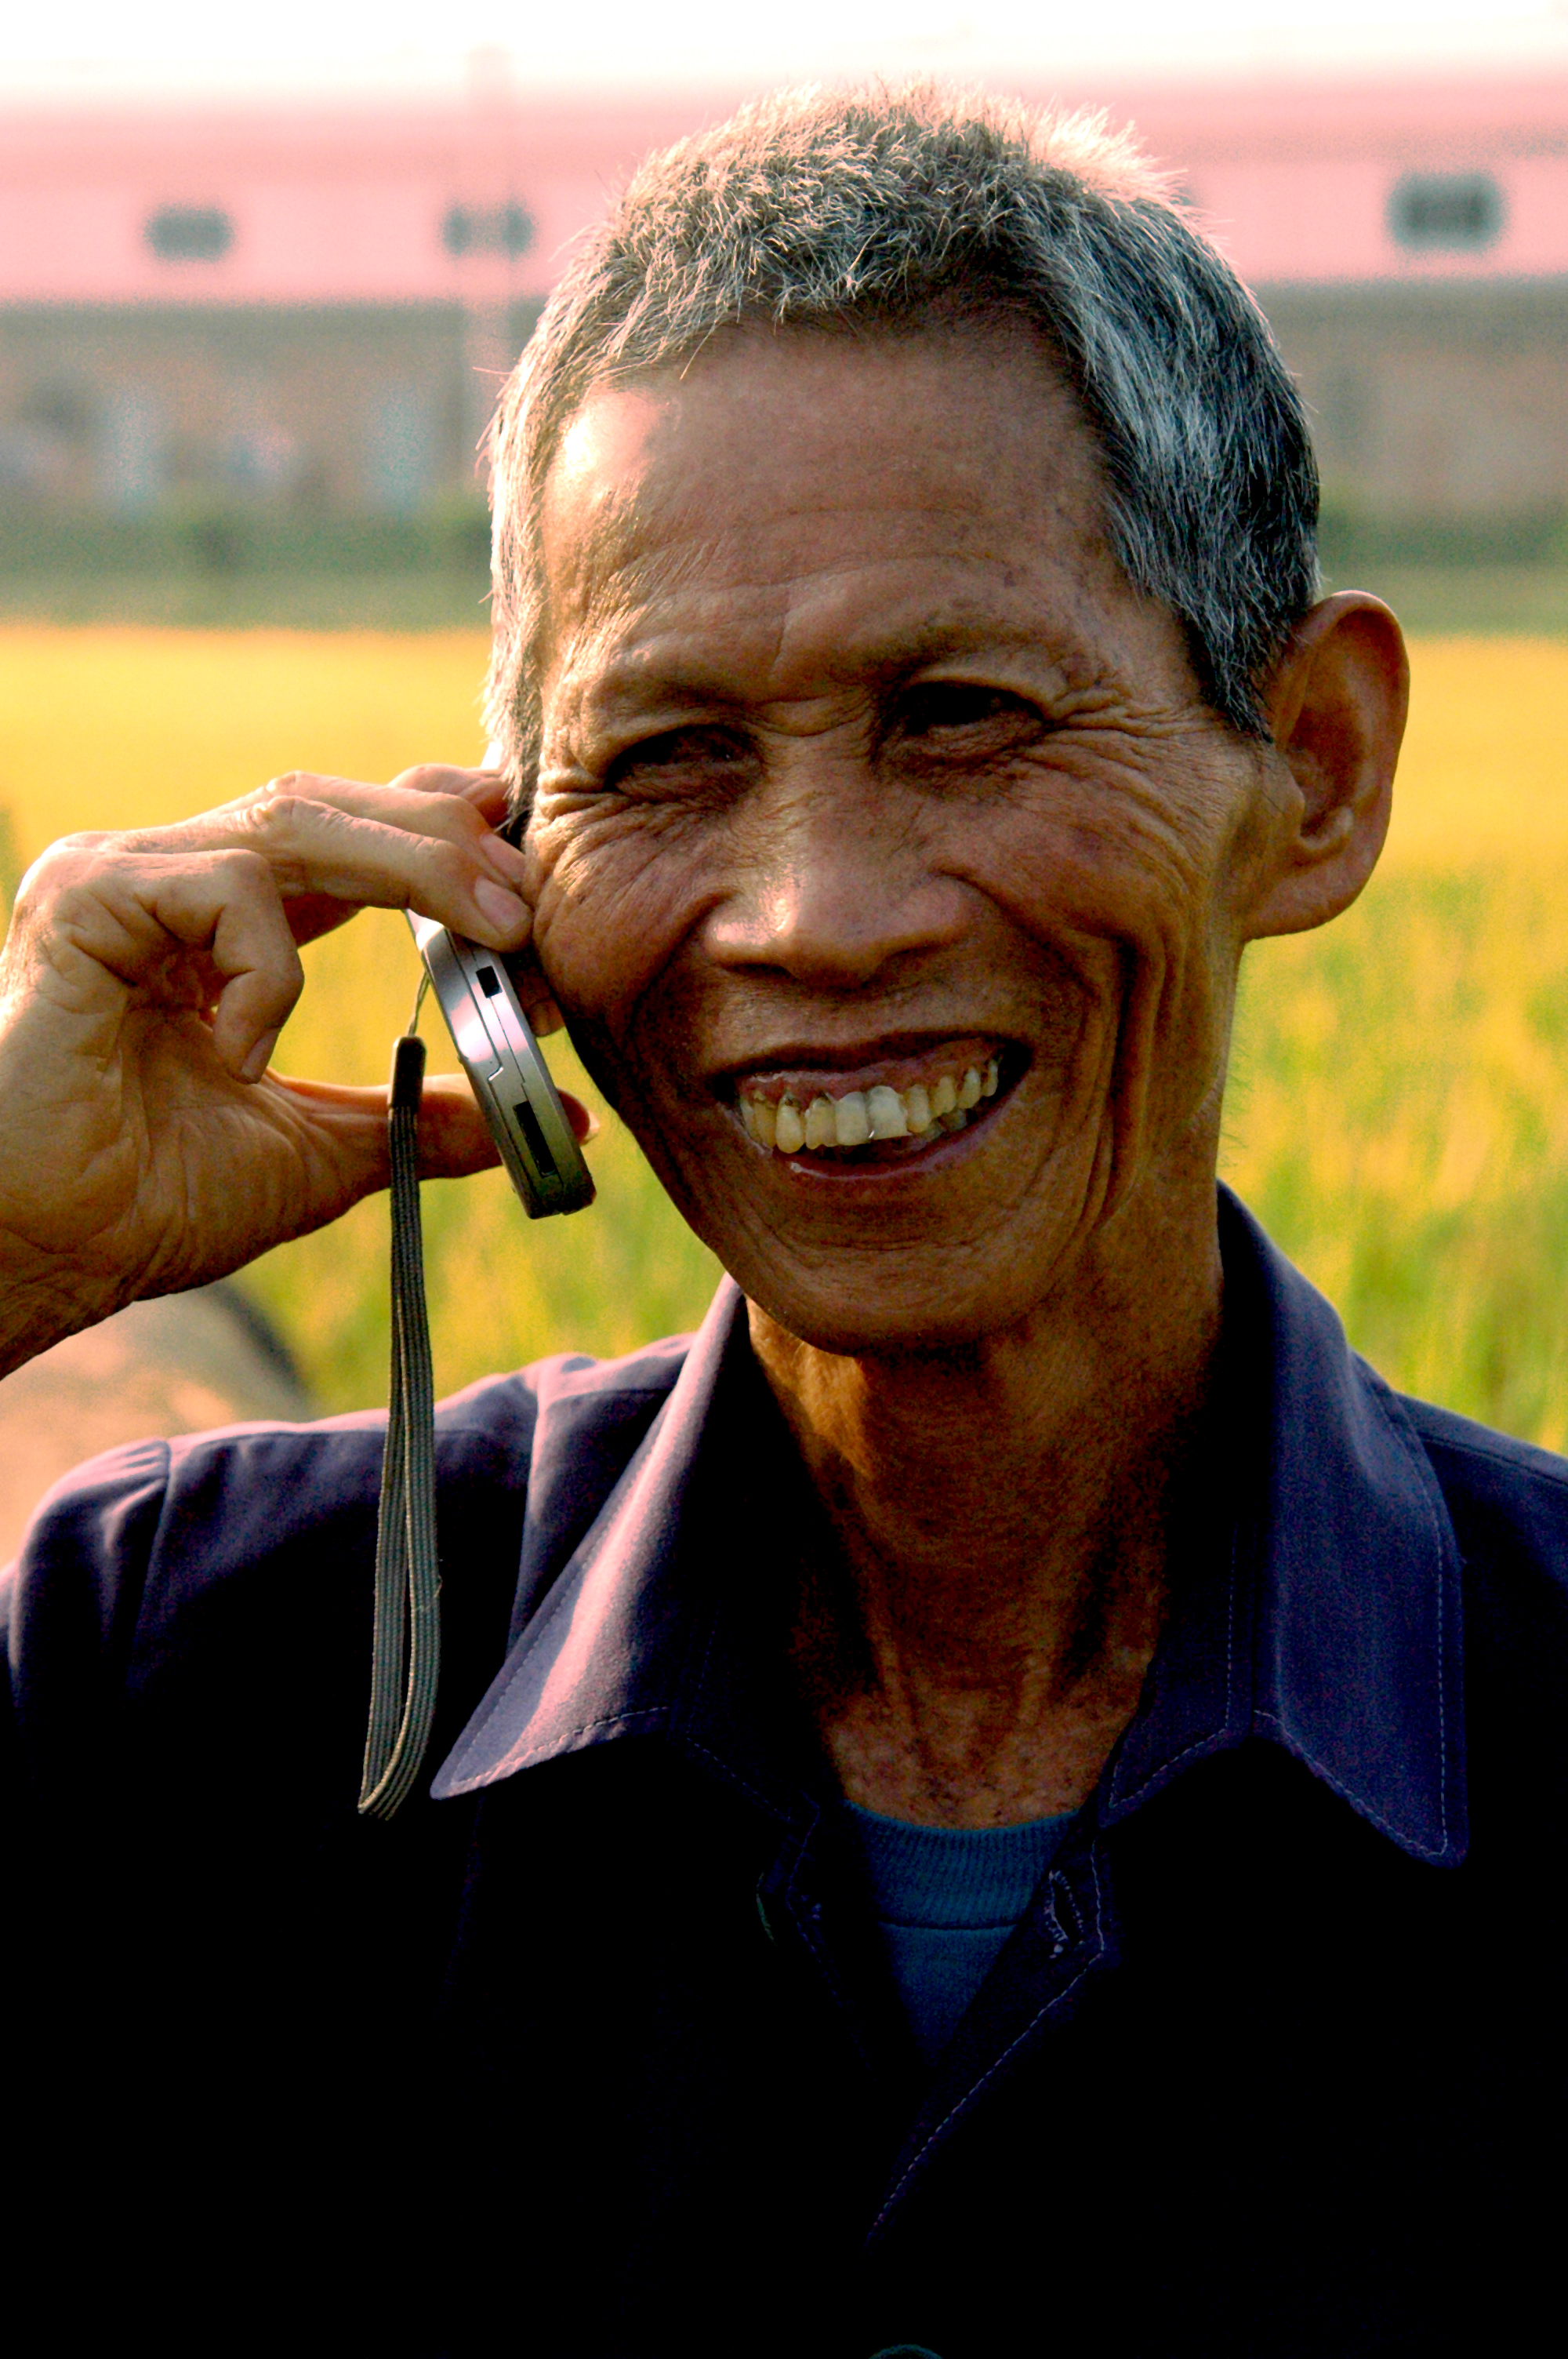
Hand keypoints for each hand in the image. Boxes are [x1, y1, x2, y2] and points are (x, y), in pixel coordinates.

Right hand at [0, 763, 586, 1375]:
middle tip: (529, 898)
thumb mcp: (324, 1154)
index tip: (515, 834)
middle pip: (323, 805)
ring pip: (292, 820)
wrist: (40, 1251)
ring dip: (411, 867)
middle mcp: (164, 879)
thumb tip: (565, 1118)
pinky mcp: (86, 898)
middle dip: (443, 840)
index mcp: (214, 926)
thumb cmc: (146, 1205)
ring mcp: (120, 876)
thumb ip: (427, 1120)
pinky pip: (225, 889)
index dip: (429, 820)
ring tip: (487, 928)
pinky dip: (268, 971)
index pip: (335, 832)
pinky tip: (239, 1055)